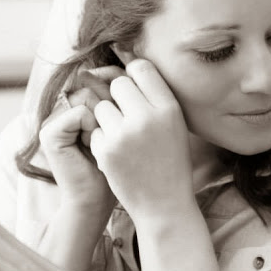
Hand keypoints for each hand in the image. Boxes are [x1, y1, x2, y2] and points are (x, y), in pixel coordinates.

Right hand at [38, 66, 124, 212]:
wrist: (104, 198)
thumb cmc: (127, 164)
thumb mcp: (132, 123)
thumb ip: (129, 92)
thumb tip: (130, 53)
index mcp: (90, 99)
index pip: (108, 73)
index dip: (123, 86)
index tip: (134, 113)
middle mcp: (71, 104)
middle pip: (100, 81)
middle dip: (117, 107)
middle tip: (120, 133)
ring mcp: (59, 117)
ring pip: (90, 95)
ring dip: (107, 120)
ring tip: (108, 141)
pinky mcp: (50, 132)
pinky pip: (79, 112)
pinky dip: (92, 129)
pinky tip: (94, 145)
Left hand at [90, 59, 193, 221]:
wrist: (165, 204)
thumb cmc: (172, 161)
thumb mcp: (175, 125)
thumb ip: (156, 98)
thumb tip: (130, 67)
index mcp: (169, 108)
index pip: (142, 68)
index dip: (135, 76)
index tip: (135, 89)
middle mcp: (147, 116)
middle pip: (118, 84)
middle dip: (119, 97)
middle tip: (127, 116)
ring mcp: (125, 133)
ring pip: (102, 107)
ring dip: (108, 119)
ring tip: (124, 138)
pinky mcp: (107, 150)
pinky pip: (95, 130)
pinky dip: (102, 141)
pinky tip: (118, 156)